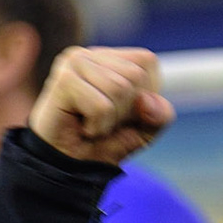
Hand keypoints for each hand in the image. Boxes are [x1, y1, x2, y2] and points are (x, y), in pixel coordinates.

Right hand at [28, 47, 174, 163]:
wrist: (71, 169)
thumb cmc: (106, 143)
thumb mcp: (145, 130)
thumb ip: (160, 114)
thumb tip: (146, 101)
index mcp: (112, 58)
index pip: (147, 62)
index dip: (145, 95)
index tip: (121, 112)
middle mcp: (91, 54)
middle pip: (134, 75)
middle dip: (126, 110)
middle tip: (104, 121)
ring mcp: (74, 63)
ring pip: (119, 88)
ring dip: (111, 119)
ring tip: (92, 124)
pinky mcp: (63, 80)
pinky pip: (101, 106)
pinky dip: (97, 126)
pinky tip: (82, 127)